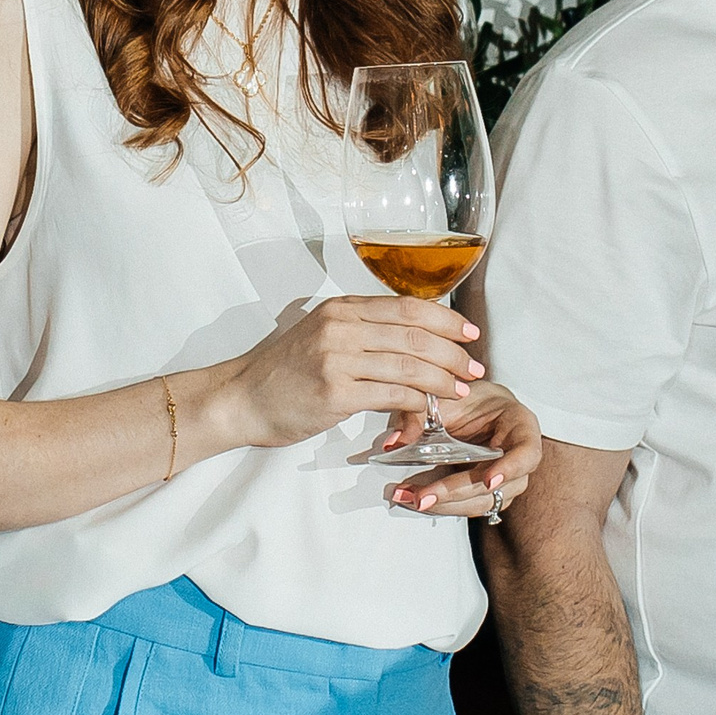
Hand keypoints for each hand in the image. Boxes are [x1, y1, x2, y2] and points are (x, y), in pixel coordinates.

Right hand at [227, 293, 485, 449]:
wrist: (240, 399)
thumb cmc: (285, 372)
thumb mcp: (324, 335)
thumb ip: (364, 331)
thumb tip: (417, 337)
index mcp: (342, 308)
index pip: (407, 307)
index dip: (445, 320)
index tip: (469, 333)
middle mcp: (341, 327)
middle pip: (415, 335)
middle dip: (453, 352)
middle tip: (475, 367)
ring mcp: (336, 359)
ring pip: (409, 365)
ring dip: (443, 379)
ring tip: (461, 389)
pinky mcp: (334, 392)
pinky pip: (391, 394)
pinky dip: (418, 402)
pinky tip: (430, 407)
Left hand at [386, 385, 543, 519]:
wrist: (479, 409)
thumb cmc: (473, 400)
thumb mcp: (450, 397)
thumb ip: (422, 415)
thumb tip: (395, 441)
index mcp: (521, 428)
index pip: (527, 453)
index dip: (510, 468)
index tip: (489, 480)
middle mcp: (519, 460)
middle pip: (495, 487)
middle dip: (456, 493)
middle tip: (424, 497)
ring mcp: (505, 482)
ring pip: (479, 502)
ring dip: (445, 504)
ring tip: (409, 497)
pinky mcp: (486, 494)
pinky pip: (467, 505)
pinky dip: (442, 504)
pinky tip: (415, 497)